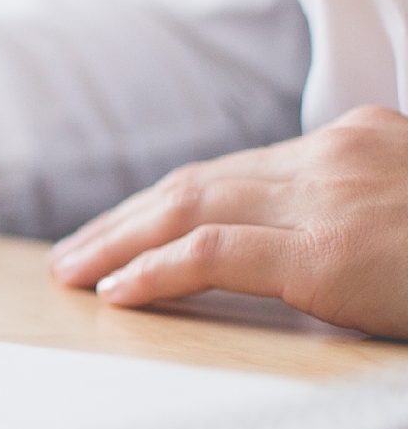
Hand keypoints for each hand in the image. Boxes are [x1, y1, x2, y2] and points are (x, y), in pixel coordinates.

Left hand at [49, 107, 407, 336]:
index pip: (238, 169)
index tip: (127, 226)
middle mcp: (333, 154)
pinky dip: (154, 271)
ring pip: (191, 209)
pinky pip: (213, 255)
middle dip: (126, 220)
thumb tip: (312, 246)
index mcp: (356, 138)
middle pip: (200, 184)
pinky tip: (116, 290)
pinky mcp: (328, 252)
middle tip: (73, 251)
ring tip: (73, 271)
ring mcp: (328, 198)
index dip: (168, 201)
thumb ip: (355, 208)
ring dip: (118, 242)